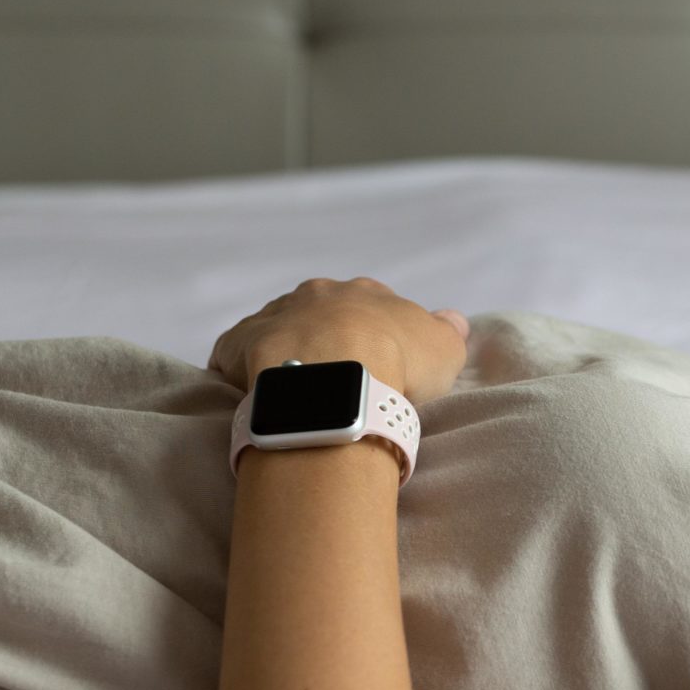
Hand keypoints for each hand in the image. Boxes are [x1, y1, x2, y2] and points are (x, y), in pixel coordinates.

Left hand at [207, 276, 471, 404]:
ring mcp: (273, 316)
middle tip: (336, 380)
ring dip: (284, 354)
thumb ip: (448, 331)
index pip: (371, 306)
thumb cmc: (398, 361)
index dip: (375, 335)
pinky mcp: (237, 345)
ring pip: (276, 331)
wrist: (335, 376)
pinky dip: (241, 372)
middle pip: (319, 314)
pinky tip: (255, 397)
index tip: (378, 364)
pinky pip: (235, 356)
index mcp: (364, 293)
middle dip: (325, 340)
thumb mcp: (444, 347)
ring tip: (295, 394)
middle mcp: (315, 295)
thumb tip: (454, 320)